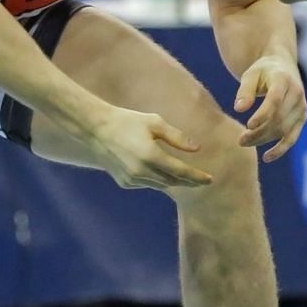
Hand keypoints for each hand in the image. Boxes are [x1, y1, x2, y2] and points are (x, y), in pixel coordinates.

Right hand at [92, 107, 213, 189]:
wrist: (96, 130)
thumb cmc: (128, 121)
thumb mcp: (154, 123)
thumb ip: (177, 137)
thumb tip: (197, 148)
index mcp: (150, 155)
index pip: (180, 172)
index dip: (196, 177)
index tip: (210, 180)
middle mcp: (141, 172)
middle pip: (172, 182)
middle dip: (188, 182)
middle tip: (202, 180)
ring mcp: (132, 179)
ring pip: (160, 185)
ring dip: (174, 182)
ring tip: (186, 178)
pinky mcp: (124, 183)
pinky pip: (147, 184)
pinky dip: (157, 180)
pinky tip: (161, 173)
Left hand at [233, 53, 306, 160]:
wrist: (282, 68)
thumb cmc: (262, 72)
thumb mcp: (250, 75)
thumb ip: (244, 91)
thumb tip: (239, 109)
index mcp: (283, 79)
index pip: (275, 100)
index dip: (263, 114)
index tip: (248, 126)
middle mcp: (297, 93)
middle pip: (278, 118)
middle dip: (259, 132)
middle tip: (240, 140)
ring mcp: (301, 107)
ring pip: (284, 129)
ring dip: (264, 139)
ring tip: (244, 143)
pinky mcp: (301, 118)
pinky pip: (292, 137)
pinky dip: (281, 149)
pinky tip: (267, 157)